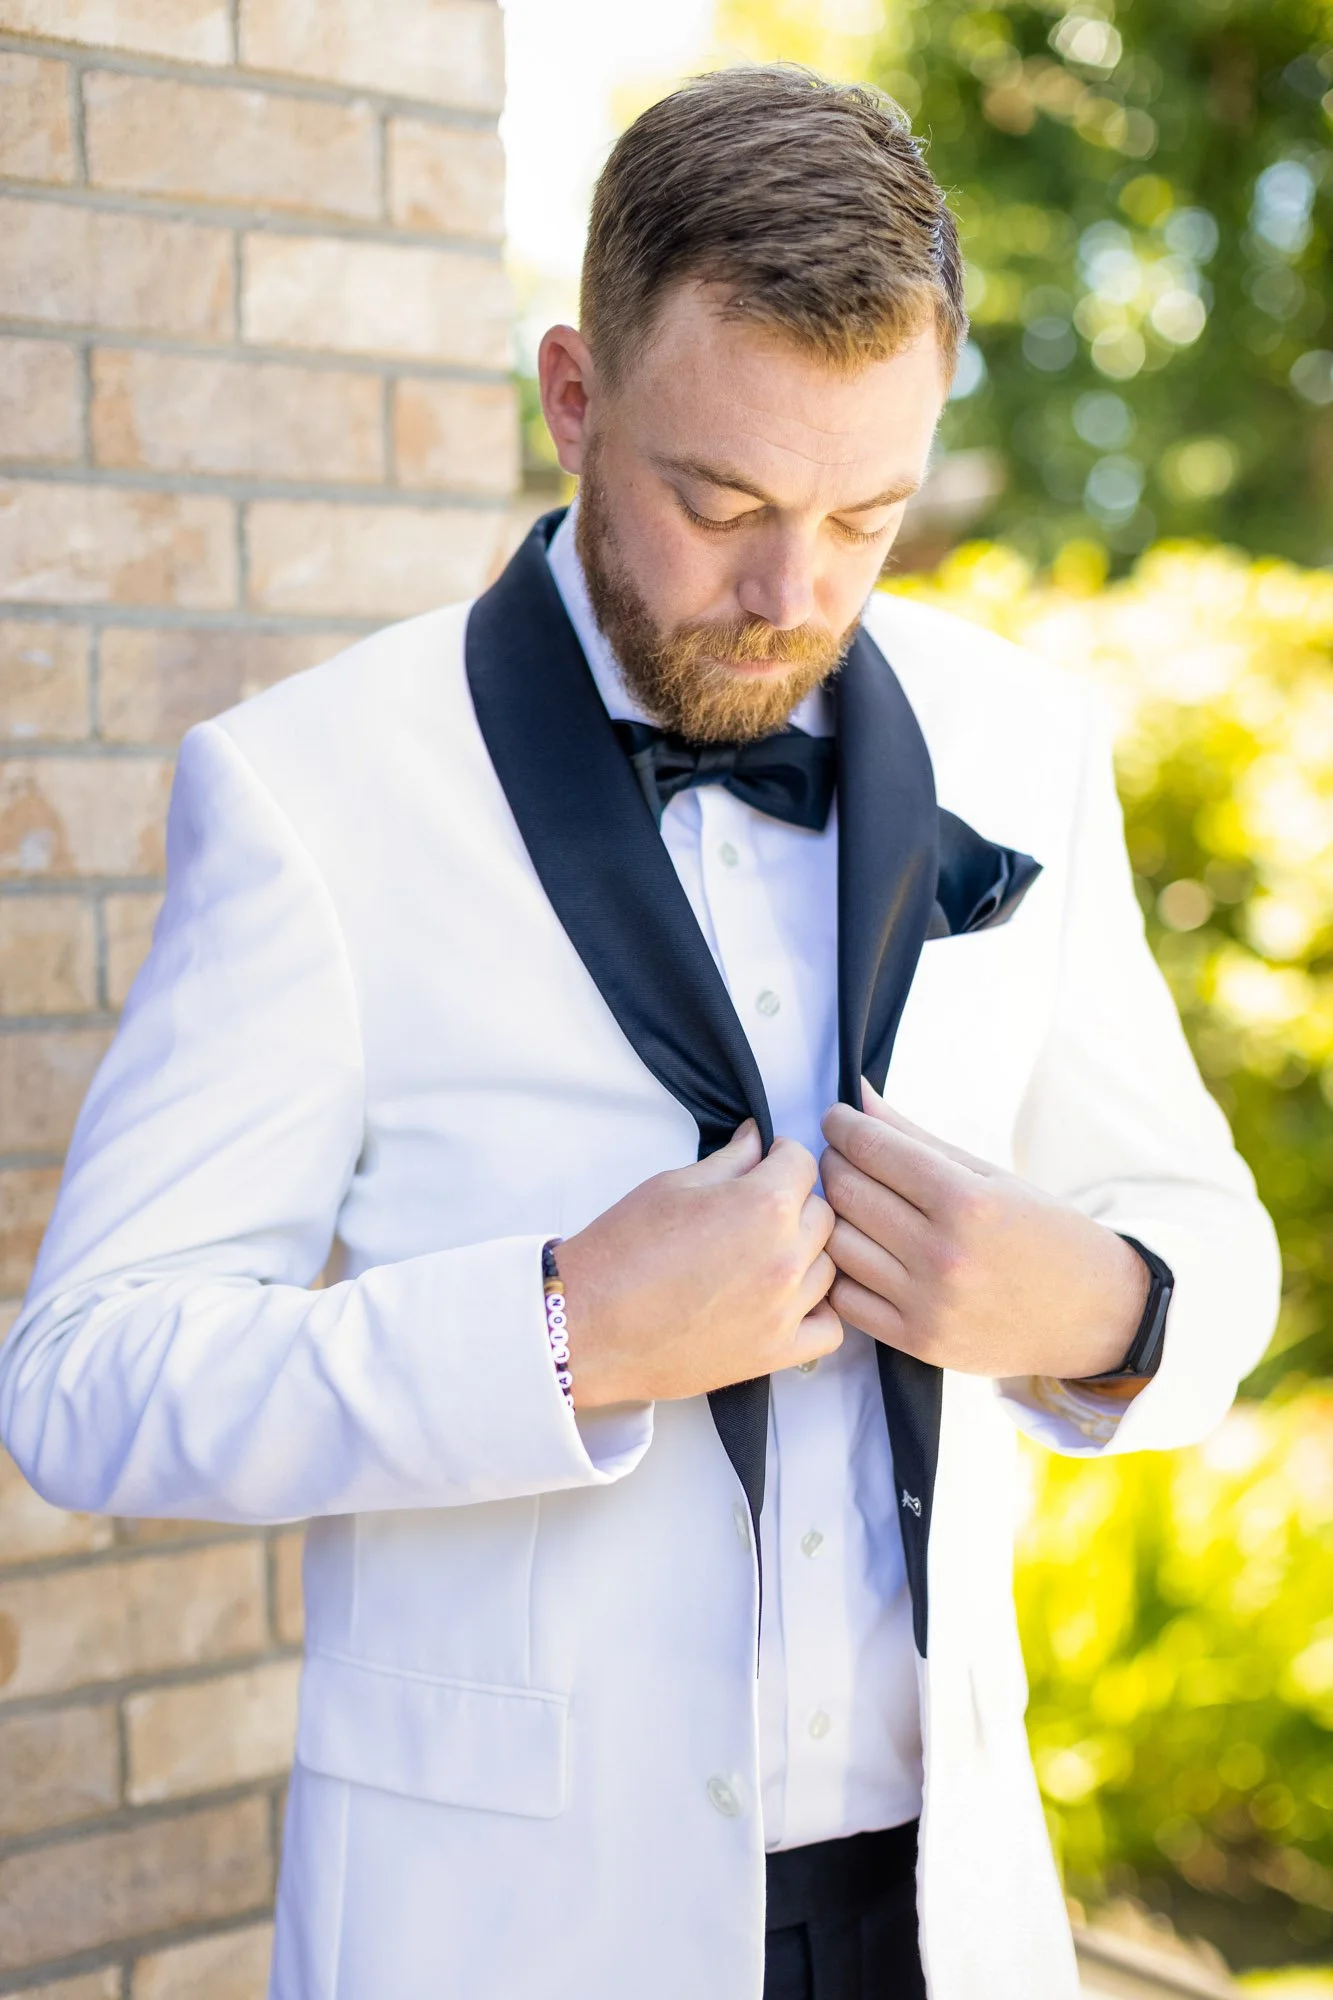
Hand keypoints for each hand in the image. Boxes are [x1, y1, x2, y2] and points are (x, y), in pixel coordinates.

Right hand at [558, 1120, 840, 1409]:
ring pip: (830, 1266)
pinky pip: (831, 1327)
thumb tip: (758, 1142)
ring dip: (805, 1254)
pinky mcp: (776, 1352)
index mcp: (764, 1205)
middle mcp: (786, 1256)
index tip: (766, 1165)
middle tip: (754, 1211)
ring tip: (763, 1256)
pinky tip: (786, 1300)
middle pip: (824, 1214)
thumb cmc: (621, 1250)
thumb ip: (730, 1161)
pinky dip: (817, 1310)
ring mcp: (786, 1308)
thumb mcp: (673, 1185)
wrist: (588, 1323)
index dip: (782, 1157)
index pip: (804, 1163)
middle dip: (794, 1203)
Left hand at [819, 1081, 1149, 1380]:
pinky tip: (858, 1251)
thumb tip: (859, 1097)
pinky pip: (846, 1299)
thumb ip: (916, 1138)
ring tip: (850, 1204)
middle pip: (848, 1192)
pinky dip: (839, 1270)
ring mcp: (928, 1303)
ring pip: (838, 1244)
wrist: (1092, 1315)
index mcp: (967, 1201)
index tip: (837, 1120)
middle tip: (841, 1157)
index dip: (842, 1126)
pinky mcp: (919, 1341)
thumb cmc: (1042, 1233)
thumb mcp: (989, 1175)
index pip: (873, 1149)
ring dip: (833, 1216)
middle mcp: (944, 1254)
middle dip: (834, 1164)